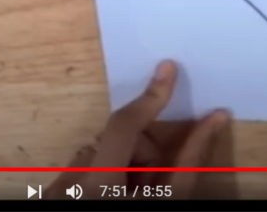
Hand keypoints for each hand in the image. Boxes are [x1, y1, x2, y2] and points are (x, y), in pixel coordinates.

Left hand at [44, 61, 229, 199]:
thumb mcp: (172, 200)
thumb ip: (191, 158)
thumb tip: (216, 116)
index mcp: (99, 185)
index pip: (125, 126)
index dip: (151, 96)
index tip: (168, 69)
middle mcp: (67, 186)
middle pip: (113, 141)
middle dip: (142, 153)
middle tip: (156, 182)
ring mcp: (54, 194)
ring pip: (94, 157)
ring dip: (121, 168)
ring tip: (137, 196)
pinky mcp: (50, 199)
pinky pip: (77, 174)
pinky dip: (99, 180)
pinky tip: (115, 201)